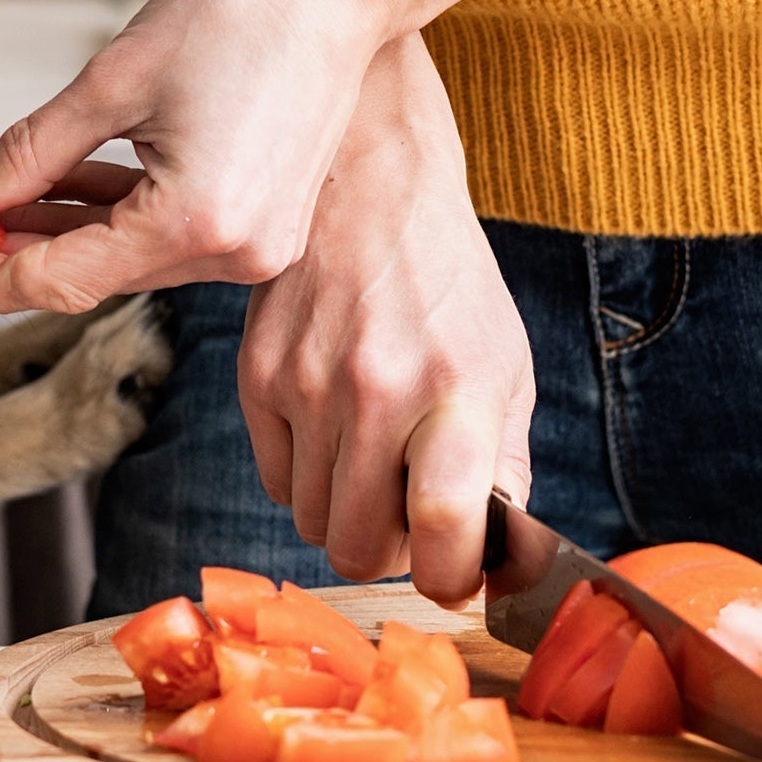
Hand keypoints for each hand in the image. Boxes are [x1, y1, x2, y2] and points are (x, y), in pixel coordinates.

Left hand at [0, 0, 396, 312]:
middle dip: (7, 252)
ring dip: (55, 234)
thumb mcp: (113, 81)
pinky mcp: (263, 226)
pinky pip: (164, 237)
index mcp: (196, 222)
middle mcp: (234, 252)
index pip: (61, 279)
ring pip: (125, 260)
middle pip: (91, 278)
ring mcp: (256, 245)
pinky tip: (52, 194)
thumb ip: (27, 153)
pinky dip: (109, 218)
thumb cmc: (240, 11)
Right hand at [238, 35, 531, 601]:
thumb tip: (492, 554)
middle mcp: (377, 392)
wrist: (368, 182)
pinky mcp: (258, 376)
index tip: (456, 573)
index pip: (445, 529)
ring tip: (377, 463)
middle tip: (412, 516)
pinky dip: (309, 478)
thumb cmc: (446, 279)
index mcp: (458, 390)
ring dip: (348, 514)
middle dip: (391, 553)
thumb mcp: (504, 362)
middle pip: (361, 549)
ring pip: (314, 523)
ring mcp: (308, 386)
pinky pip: (277, 481)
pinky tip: (336, 431)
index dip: (452, 578)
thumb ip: (503, 464)